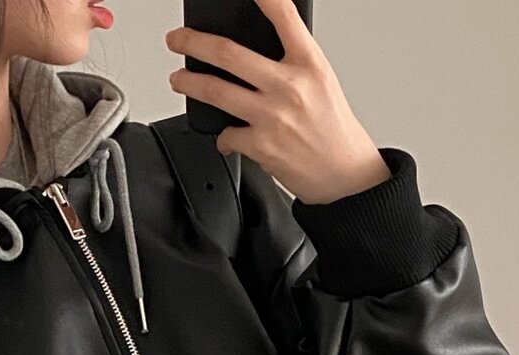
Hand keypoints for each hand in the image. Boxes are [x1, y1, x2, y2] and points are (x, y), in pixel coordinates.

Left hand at [165, 0, 392, 204]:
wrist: (342, 172)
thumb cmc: (331, 127)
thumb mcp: (320, 83)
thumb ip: (290, 64)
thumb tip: (249, 56)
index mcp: (310, 63)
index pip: (284, 17)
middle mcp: (289, 85)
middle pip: (229, 55)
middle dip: (194, 43)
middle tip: (176, 40)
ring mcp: (272, 116)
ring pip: (216, 91)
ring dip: (189, 83)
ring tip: (178, 79)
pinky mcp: (259, 145)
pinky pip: (226, 135)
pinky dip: (223, 137)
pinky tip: (229, 137)